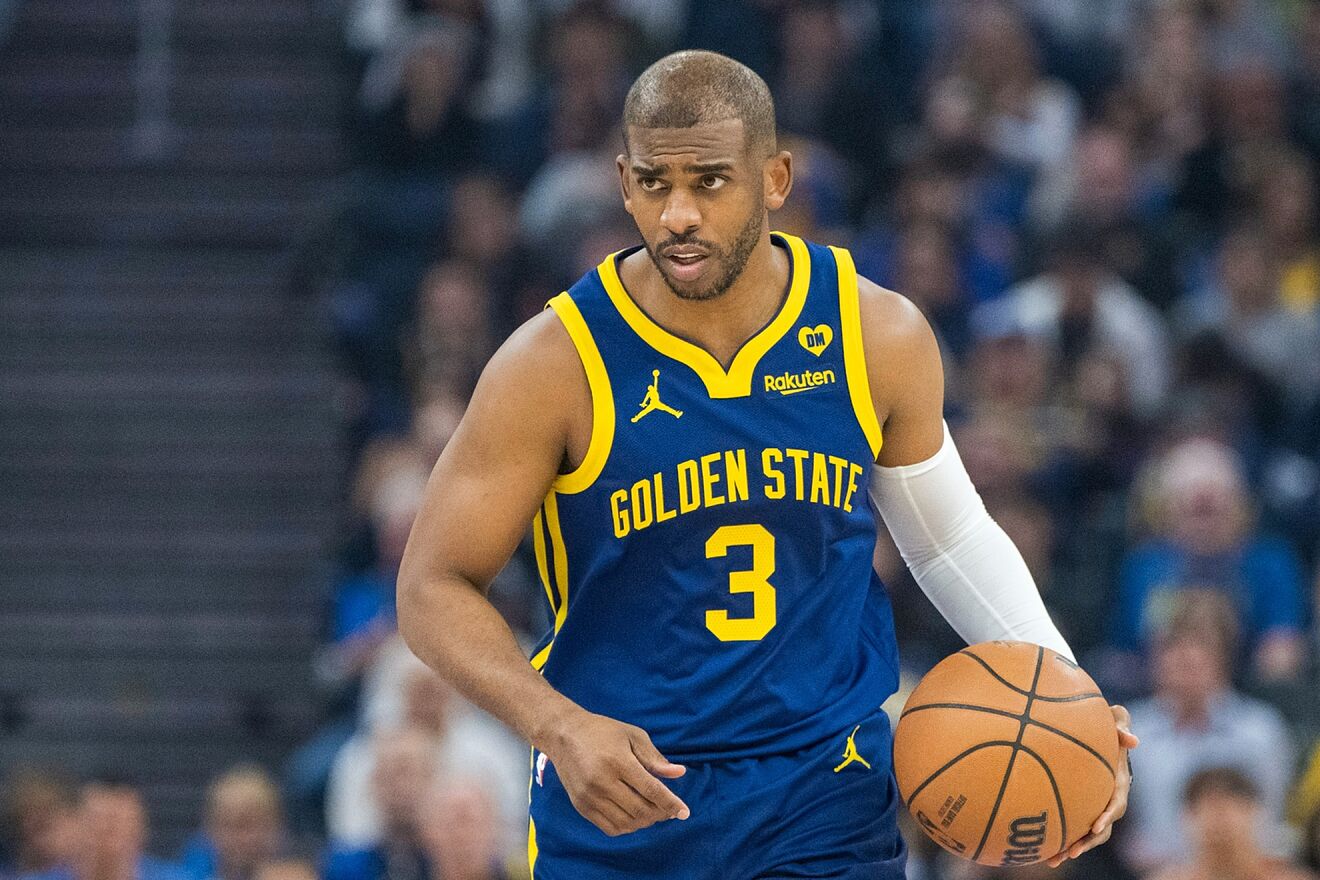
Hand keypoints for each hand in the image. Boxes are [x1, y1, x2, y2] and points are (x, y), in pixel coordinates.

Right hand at [541, 709, 689, 836]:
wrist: (563, 735)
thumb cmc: (602, 732)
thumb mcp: (632, 736)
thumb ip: (655, 758)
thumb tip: (679, 773)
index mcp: (618, 761)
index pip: (651, 790)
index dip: (671, 803)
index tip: (685, 812)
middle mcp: (602, 781)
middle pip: (640, 809)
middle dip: (661, 813)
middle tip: (670, 810)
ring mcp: (589, 796)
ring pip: (626, 823)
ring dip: (645, 822)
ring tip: (653, 812)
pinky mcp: (581, 806)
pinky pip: (610, 827)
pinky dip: (627, 827)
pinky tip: (634, 816)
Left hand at [1047, 704, 1138, 867]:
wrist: (1099, 728)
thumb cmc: (1107, 721)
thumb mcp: (1117, 718)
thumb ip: (1122, 727)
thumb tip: (1134, 741)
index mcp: (1119, 782)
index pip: (1116, 803)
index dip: (1107, 816)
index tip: (1096, 825)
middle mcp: (1109, 798)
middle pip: (1103, 827)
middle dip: (1089, 841)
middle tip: (1073, 851)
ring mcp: (1096, 804)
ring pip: (1088, 833)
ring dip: (1074, 847)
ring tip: (1054, 859)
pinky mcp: (1082, 805)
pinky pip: (1074, 825)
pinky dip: (1061, 837)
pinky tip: (1041, 848)